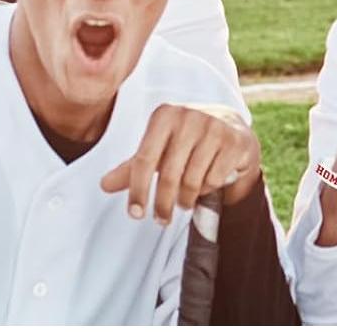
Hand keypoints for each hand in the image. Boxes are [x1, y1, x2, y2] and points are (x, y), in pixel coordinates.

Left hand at [100, 103, 261, 224]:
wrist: (230, 129)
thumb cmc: (186, 142)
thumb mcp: (159, 150)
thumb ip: (133, 167)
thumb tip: (103, 185)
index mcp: (164, 115)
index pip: (143, 159)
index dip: (137, 190)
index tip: (135, 215)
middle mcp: (188, 115)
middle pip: (168, 175)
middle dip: (163, 205)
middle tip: (162, 220)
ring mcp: (213, 126)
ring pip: (192, 180)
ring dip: (186, 199)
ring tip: (184, 201)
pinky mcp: (233, 140)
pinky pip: (213, 179)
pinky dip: (208, 188)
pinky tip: (208, 180)